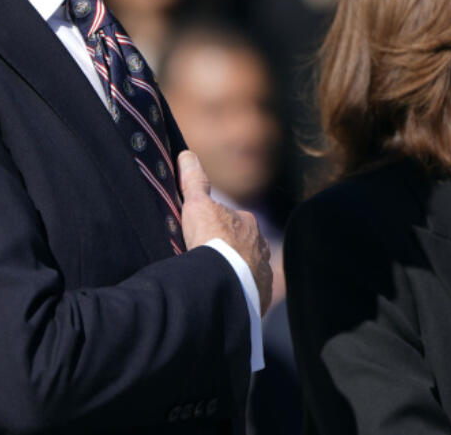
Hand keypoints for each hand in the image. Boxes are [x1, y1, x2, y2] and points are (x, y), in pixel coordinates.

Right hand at [178, 150, 272, 314]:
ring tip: (216, 282)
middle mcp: (262, 247)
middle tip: (209, 261)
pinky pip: (251, 292)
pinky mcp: (261, 296)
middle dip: (231, 252)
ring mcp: (263, 272)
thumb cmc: (212, 240)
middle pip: (244, 246)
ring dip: (237, 273)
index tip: (205, 237)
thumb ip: (194, 180)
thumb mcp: (197, 206)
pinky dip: (241, 293)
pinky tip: (226, 297)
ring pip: (250, 269)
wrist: (226, 282)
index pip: (232, 222)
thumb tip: (187, 154)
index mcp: (248, 224)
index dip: (218, 228)